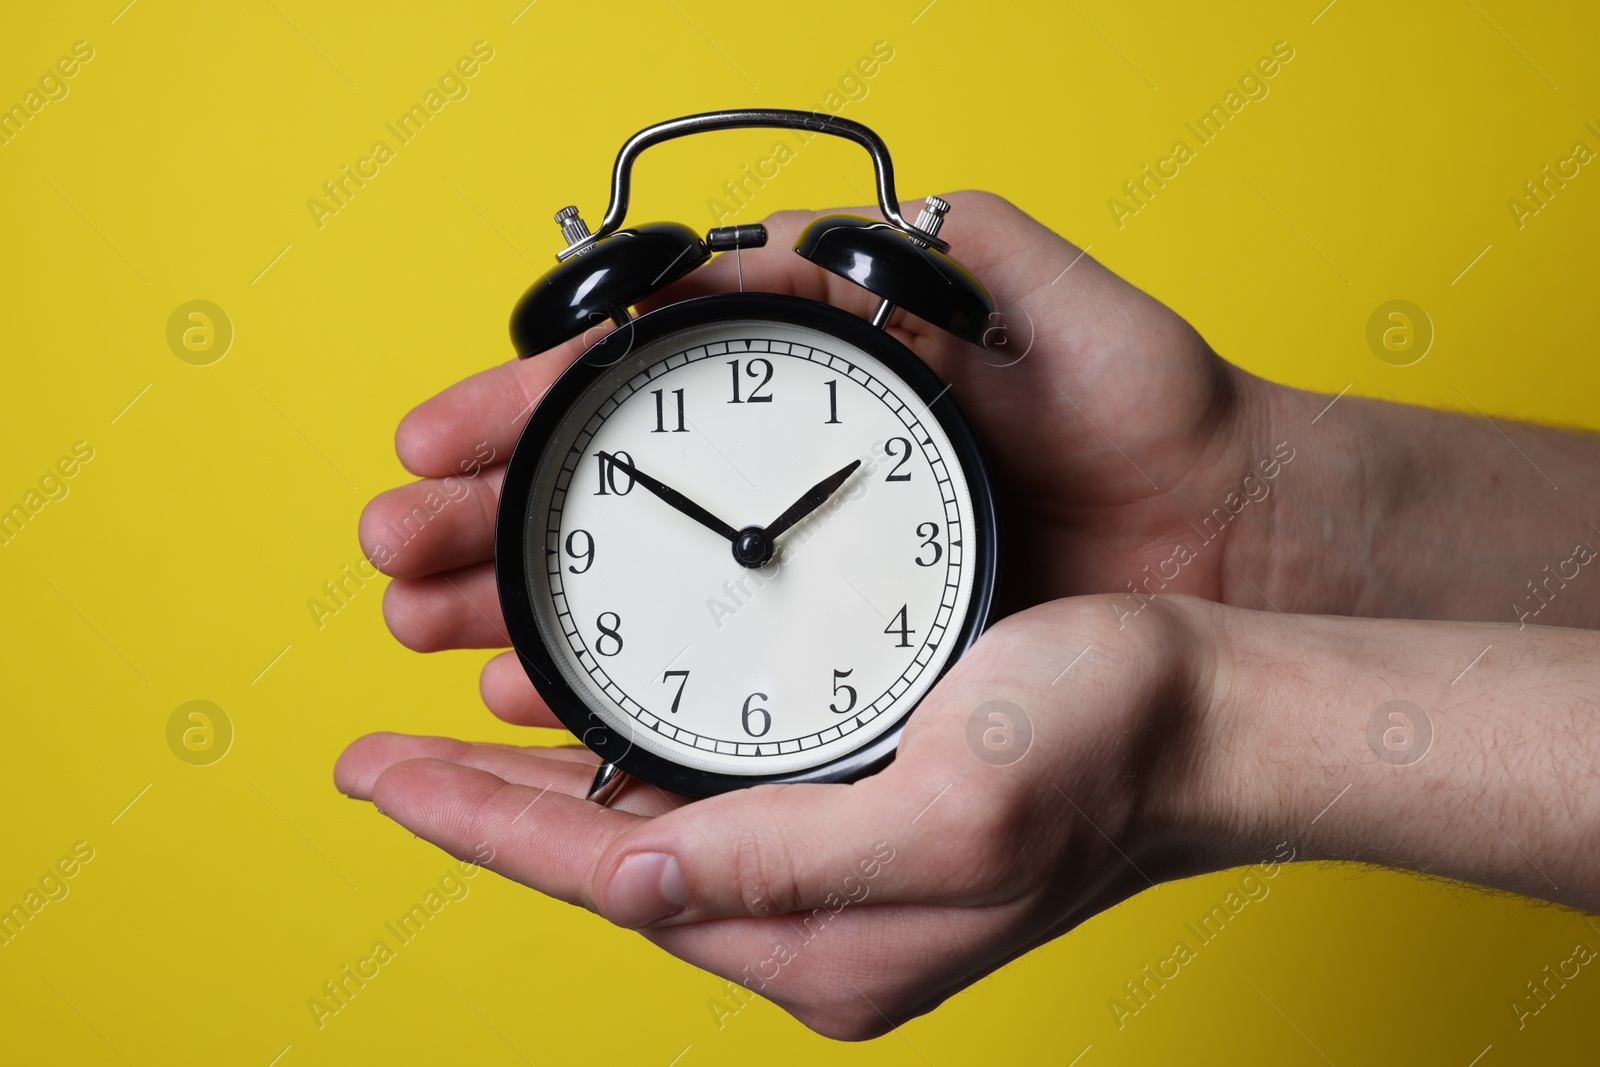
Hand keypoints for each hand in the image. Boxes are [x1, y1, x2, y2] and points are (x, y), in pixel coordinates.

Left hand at [337, 596, 1215, 1038]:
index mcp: (827, 937)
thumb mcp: (951, 804)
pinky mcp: (860, 833)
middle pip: (605, 870)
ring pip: (648, 843)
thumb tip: (635, 882)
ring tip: (458, 755)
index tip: (375, 775)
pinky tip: (599, 747)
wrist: (1205, 724)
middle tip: (383, 763)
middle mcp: (818, 928)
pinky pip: (707, 814)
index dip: (476, 826)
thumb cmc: (1104, 748)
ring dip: (549, 799)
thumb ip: (785, 859)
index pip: (604, 882)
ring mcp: (838, 888)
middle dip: (486, 816)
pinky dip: (633, 778)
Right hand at [356, 191, 1292, 716]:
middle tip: (393, 551)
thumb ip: (941, 254)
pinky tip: (535, 692)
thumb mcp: (1054, 304)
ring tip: (430, 625)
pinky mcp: (848, 642)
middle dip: (488, 518)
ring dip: (520, 603)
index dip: (528, 408)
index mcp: (824, 378)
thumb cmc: (1156, 417)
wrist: (1233, 536)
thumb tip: (786, 229)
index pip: (640, 385)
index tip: (434, 436)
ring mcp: (820, 562)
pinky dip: (613, 678)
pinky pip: (704, 662)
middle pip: (608, 491)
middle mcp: (802, 467)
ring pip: (634, 584)